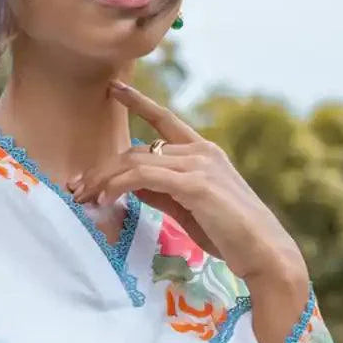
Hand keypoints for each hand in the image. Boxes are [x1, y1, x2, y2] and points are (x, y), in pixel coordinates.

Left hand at [69, 80, 308, 287]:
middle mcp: (201, 151)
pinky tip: (106, 200)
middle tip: (77, 187)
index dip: (139, 102)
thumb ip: (161, 191)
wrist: (264, 252)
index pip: (165, 120)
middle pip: (138, 150)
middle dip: (102, 168)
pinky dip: (119, 186)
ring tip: (84, 198)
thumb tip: (129, 185)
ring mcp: (199, 165)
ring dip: (103, 180)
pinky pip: (144, 177)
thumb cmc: (230, 235)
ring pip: (136, 161)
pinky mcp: (195, 184)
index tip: (114, 90)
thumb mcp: (188, 208)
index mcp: (204, 152)